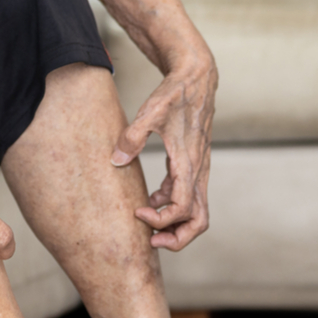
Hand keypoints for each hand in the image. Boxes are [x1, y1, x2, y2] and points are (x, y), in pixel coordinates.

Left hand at [112, 55, 216, 250]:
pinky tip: (150, 200)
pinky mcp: (193, 165)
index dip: (162, 220)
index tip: (138, 212)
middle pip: (200, 221)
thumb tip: (116, 161)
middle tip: (151, 239)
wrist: (196, 79)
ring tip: (146, 221)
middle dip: (178, 238)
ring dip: (174, 224)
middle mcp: (199, 171)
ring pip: (197, 212)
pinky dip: (171, 205)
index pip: (183, 208)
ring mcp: (199, 169)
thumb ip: (132, 137)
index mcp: (189, 163)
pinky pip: (187, 196)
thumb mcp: (150, 112)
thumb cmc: (175, 94)